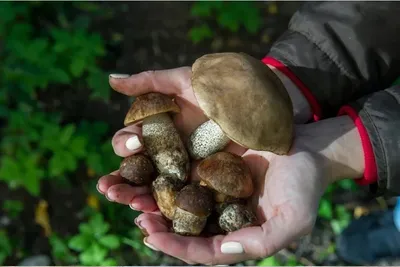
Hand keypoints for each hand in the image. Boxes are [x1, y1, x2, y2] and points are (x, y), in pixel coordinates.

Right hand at [97, 68, 245, 209]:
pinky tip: (158, 227)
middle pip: (140, 176)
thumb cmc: (222, 90)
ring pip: (158, 197)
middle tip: (111, 191)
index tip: (133, 145)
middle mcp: (170, 158)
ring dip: (140, 203)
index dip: (125, 148)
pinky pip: (185, 211)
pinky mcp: (208, 194)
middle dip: (123, 185)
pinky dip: (170, 221)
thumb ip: (150, 82)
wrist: (259, 105)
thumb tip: (111, 80)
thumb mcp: (187, 81)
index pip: (134, 145)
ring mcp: (188, 177)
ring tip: (134, 208)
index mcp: (161, 134)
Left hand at [129, 115, 363, 264]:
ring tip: (135, 200)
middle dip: (160, 229)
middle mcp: (224, 216)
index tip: (153, 239)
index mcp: (238, 234)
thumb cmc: (305, 186)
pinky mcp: (214, 167)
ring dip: (158, 204)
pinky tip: (152, 172)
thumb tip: (223, 249)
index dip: (178, 248)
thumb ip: (261, 241)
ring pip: (182, 204)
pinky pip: (188, 175)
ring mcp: (218, 192)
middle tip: (139, 220)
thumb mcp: (293, 221)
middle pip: (186, 230)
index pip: (204, 249)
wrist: (309, 148)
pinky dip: (169, 177)